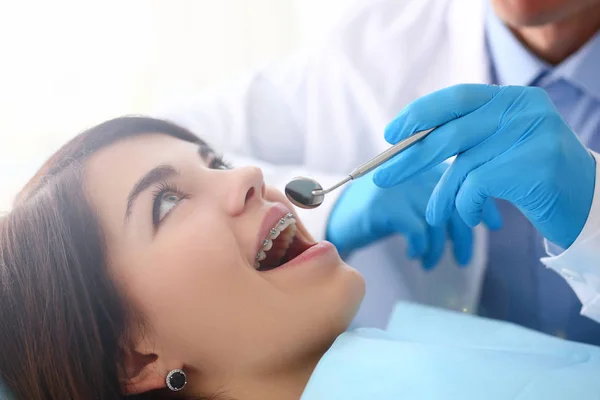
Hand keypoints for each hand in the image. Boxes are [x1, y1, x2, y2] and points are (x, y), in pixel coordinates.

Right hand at [326, 164, 501, 269]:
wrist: (336, 216)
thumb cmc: (379, 211)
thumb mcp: (411, 199)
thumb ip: (439, 198)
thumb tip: (479, 216)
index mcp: (425, 165)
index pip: (466, 180)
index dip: (483, 203)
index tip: (495, 225)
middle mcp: (415, 170)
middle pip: (453, 203)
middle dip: (462, 236)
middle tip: (463, 259)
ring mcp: (398, 185)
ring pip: (436, 221)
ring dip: (438, 249)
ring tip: (431, 263)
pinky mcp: (383, 204)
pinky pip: (416, 231)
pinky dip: (419, 248)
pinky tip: (413, 255)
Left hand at [374, 84, 595, 248]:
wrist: (588, 205)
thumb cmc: (535, 178)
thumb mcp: (503, 146)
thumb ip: (470, 136)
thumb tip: (411, 140)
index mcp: (514, 98)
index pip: (456, 98)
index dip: (419, 115)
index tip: (391, 134)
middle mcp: (524, 109)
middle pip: (451, 132)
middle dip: (411, 157)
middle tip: (383, 176)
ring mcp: (531, 135)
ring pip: (462, 166)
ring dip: (441, 195)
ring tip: (434, 214)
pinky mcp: (533, 166)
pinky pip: (476, 187)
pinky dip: (464, 205)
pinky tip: (471, 216)